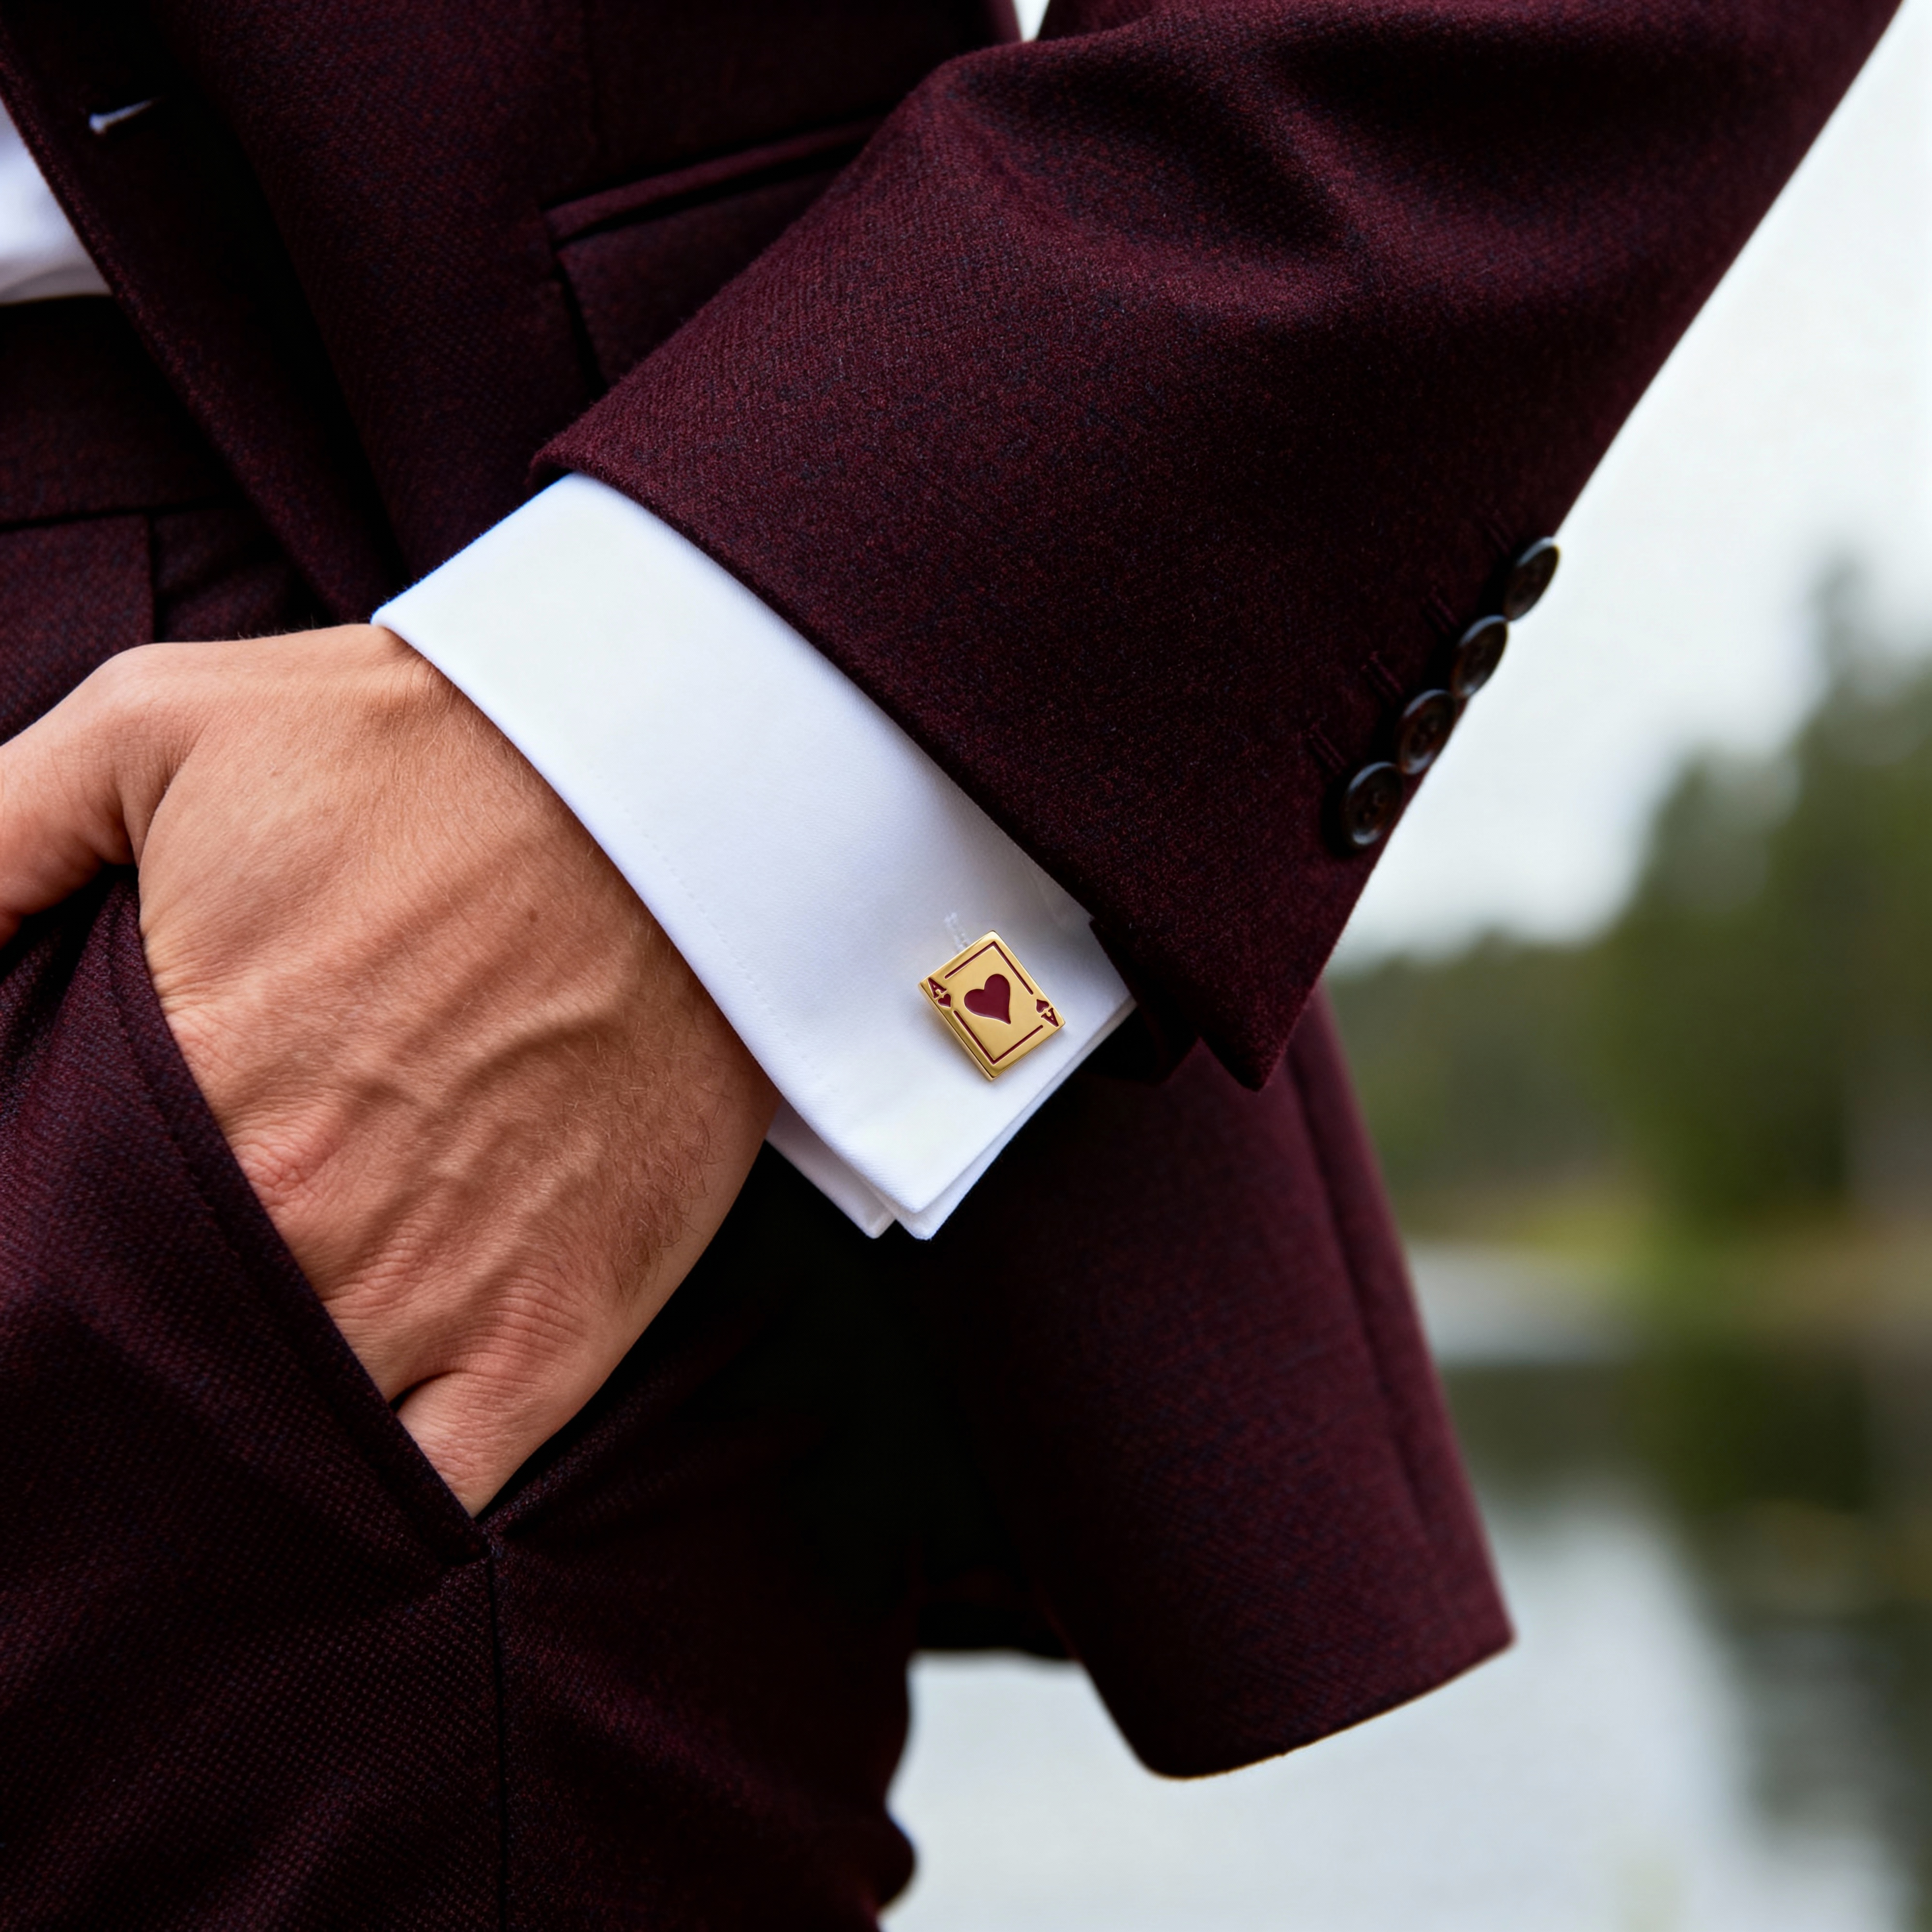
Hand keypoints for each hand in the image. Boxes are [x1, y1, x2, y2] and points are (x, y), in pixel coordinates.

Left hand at [0, 625, 775, 1510]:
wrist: (679, 790)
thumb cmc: (427, 751)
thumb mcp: (164, 724)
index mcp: (193, 1093)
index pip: (32, 1262)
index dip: (7, 1281)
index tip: (14, 1277)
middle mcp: (309, 1226)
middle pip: (141, 1369)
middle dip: (91, 1374)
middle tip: (78, 1358)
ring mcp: (444, 1294)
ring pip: (276, 1454)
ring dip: (217, 1456)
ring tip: (180, 1437)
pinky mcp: (560, 1328)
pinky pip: (436, 1493)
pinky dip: (365, 1522)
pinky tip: (314, 1509)